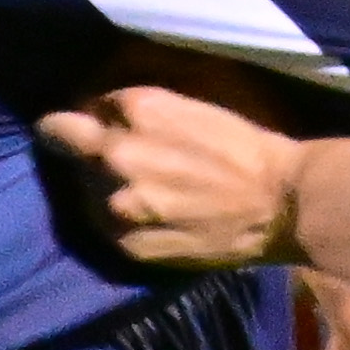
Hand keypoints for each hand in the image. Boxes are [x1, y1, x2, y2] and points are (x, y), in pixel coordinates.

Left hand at [44, 84, 315, 272]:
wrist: (282, 203)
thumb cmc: (244, 147)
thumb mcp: (188, 105)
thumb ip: (136, 110)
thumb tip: (96, 113)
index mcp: (135, 109)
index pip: (74, 112)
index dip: (86, 121)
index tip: (92, 129)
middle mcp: (117, 155)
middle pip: (67, 147)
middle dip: (81, 150)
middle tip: (111, 159)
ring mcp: (119, 205)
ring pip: (84, 192)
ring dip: (101, 189)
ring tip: (141, 192)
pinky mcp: (128, 244)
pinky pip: (107, 228)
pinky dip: (121, 222)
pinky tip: (152, 218)